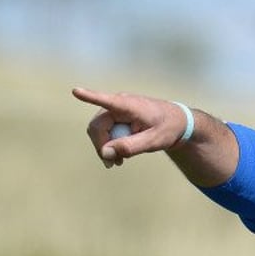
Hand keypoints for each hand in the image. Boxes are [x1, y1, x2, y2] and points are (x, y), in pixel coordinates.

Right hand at [72, 87, 192, 167]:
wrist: (178, 123)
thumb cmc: (168, 128)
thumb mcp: (154, 141)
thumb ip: (131, 146)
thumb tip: (105, 152)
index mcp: (129, 105)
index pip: (106, 100)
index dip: (90, 97)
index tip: (76, 91)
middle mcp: (119, 104)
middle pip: (97, 126)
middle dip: (101, 146)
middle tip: (112, 164)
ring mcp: (116, 110)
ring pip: (98, 131)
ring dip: (105, 147)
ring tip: (118, 162)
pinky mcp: (117, 116)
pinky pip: (105, 131)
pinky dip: (109, 144)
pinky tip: (118, 156)